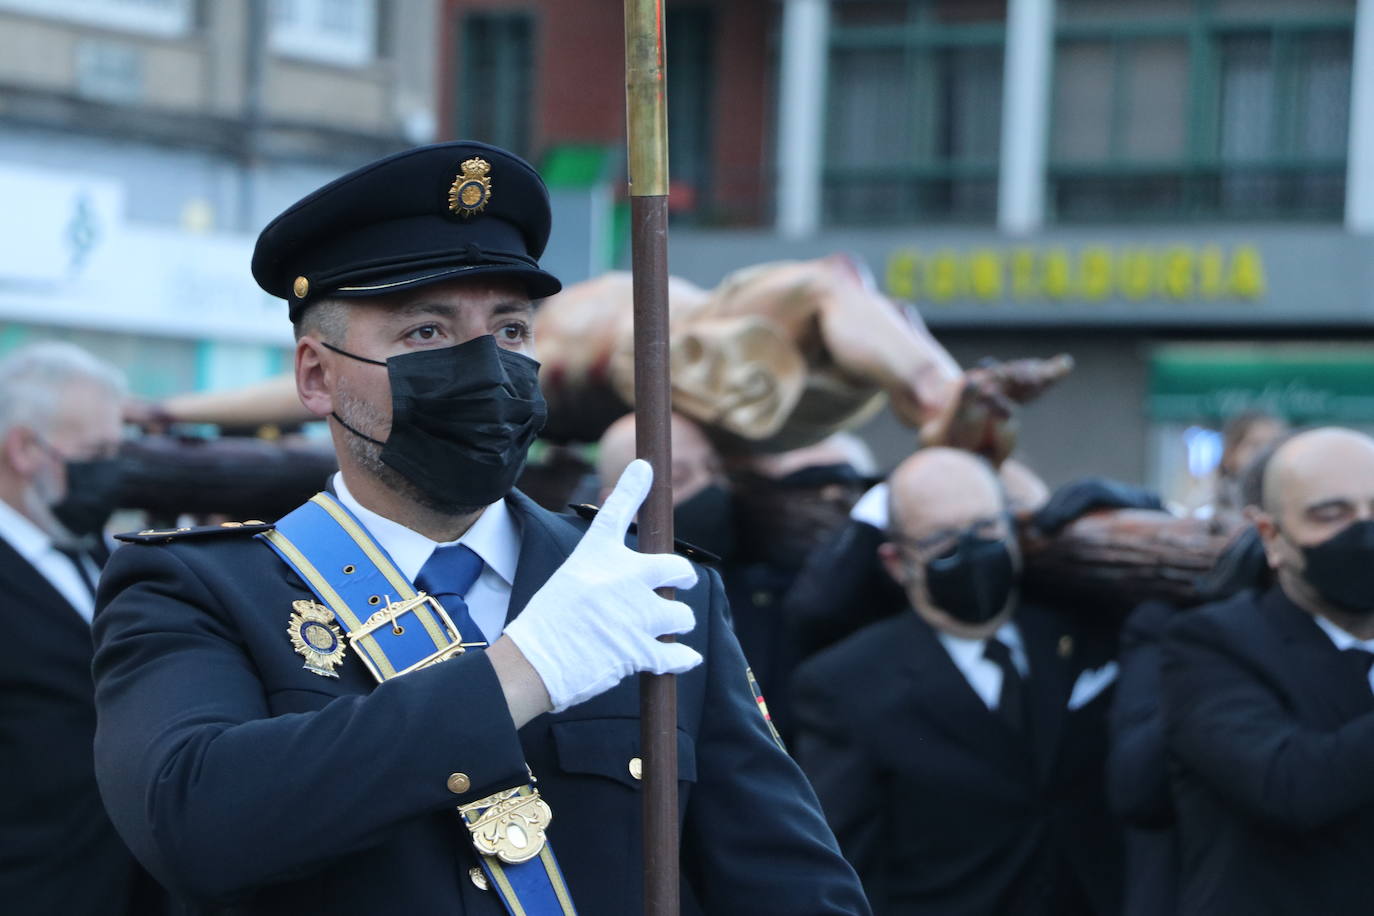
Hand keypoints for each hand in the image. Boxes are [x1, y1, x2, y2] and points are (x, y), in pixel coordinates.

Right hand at [503, 459, 702, 711]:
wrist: (535, 660)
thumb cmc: (546, 622)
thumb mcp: (569, 579)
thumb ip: (601, 571)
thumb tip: (624, 573)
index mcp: (599, 557)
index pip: (616, 511)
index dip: (633, 486)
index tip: (644, 468)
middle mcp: (623, 579)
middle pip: (679, 569)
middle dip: (683, 578)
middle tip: (680, 584)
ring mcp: (636, 615)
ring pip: (682, 615)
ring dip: (678, 623)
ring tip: (666, 629)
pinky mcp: (641, 650)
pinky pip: (679, 653)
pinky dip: (683, 657)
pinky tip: (684, 655)